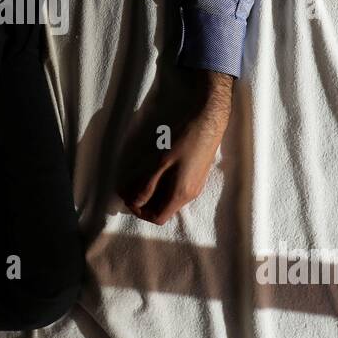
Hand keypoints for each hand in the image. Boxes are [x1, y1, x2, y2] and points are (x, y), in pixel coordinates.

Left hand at [118, 70, 232, 225]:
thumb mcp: (160, 162)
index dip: (139, 211)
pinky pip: (175, 189)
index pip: (158, 218)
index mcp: (181, 194)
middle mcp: (190, 194)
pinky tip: (154, 170)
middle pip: (163, 209)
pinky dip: (161, 185)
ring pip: (168, 199)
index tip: (128, 196)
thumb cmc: (184, 139)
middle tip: (129, 185)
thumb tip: (133, 201)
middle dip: (143, 201)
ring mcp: (195, 185)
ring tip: (138, 177)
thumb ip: (146, 184)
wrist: (209, 119)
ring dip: (151, 192)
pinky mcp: (196, 175)